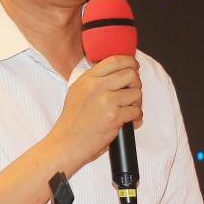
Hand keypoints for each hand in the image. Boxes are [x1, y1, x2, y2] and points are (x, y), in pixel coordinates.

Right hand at [47, 55, 141, 171]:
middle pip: (130, 74)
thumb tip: (116, 72)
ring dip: (136, 103)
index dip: (130, 62)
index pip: (115, 60)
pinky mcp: (114, 117)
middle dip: (136, 84)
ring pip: (136, 93)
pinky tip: (129, 121)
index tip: (134, 67)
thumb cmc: (72, 121)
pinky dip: (136, 118)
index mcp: (88, 78)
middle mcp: (97, 86)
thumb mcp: (77, 91)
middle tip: (132, 93)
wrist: (66, 143)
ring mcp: (106, 101)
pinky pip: (137, 112)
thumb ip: (93, 80)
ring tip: (129, 110)